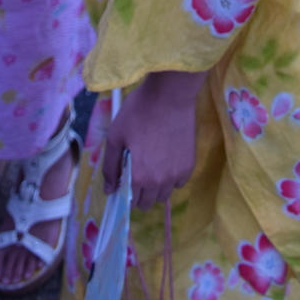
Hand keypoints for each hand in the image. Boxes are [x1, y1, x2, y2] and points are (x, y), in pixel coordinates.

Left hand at [102, 70, 206, 210]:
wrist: (169, 96)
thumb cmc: (138, 113)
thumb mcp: (116, 136)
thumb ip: (110, 166)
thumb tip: (109, 190)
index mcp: (139, 177)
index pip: (131, 202)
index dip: (125, 192)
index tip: (125, 179)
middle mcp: (159, 181)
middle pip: (148, 203)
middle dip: (140, 193)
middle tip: (137, 170)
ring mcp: (177, 174)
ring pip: (164, 195)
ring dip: (156, 188)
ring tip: (152, 165)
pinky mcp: (190, 165)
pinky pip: (179, 183)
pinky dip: (172, 178)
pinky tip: (167, 160)